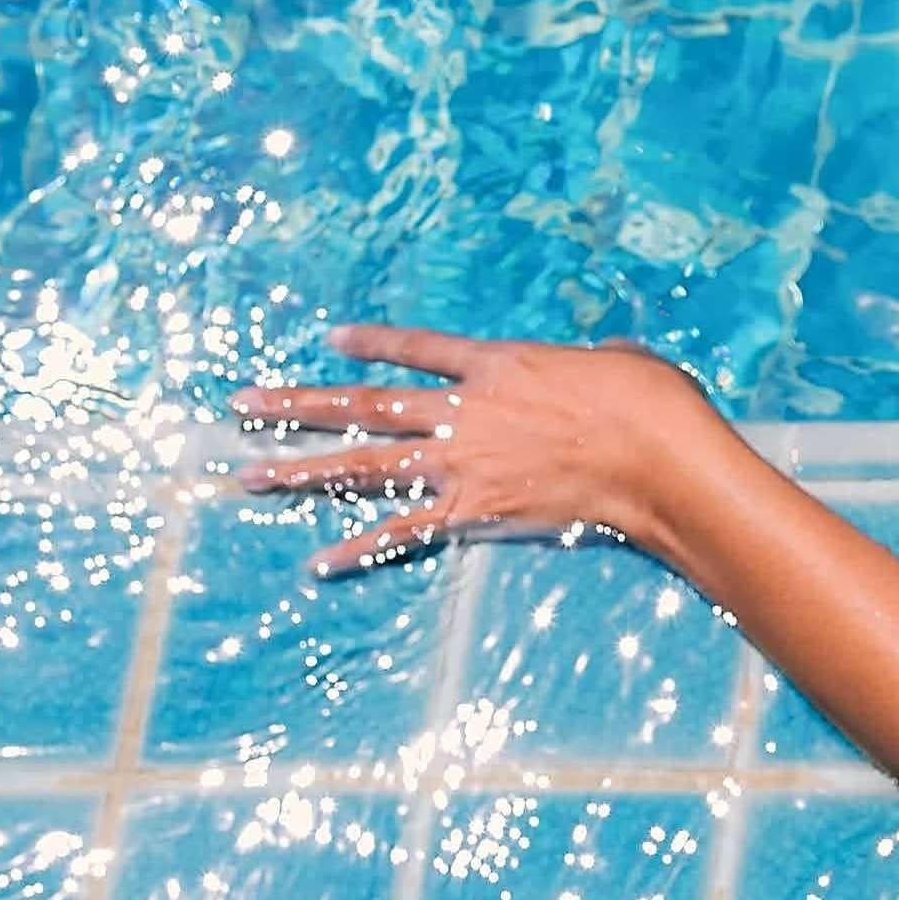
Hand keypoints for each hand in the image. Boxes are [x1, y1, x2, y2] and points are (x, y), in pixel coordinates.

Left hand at [231, 324, 717, 578]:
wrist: (655, 457)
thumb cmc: (648, 399)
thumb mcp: (619, 357)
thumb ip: (592, 358)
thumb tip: (605, 358)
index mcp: (497, 363)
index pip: (419, 349)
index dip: (374, 343)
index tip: (332, 338)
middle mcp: (464, 409)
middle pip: (364, 405)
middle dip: (299, 404)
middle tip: (242, 404)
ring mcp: (462, 462)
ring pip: (365, 465)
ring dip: (302, 470)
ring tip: (248, 473)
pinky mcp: (473, 512)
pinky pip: (403, 532)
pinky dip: (359, 548)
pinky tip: (318, 561)